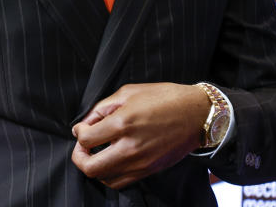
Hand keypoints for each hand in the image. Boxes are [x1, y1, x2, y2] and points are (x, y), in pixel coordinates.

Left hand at [70, 82, 209, 189]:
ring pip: (104, 179)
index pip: (86, 139)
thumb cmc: (164, 98)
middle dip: (79, 157)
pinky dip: (110, 175)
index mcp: (123, 123)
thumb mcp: (129, 92)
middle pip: (90, 167)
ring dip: (95, 167)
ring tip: (97, 153)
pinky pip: (121, 182)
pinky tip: (112, 160)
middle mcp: (130, 147)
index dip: (79, 133)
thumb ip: (103, 108)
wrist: (196, 114)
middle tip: (83, 147)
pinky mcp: (149, 171)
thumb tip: (86, 123)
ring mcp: (140, 163)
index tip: (82, 128)